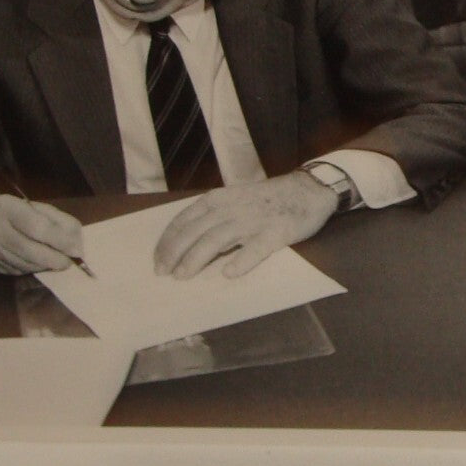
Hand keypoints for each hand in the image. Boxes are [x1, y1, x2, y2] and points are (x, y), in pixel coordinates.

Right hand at [0, 195, 83, 274]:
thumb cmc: (5, 211)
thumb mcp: (28, 205)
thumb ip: (53, 218)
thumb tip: (76, 237)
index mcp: (6, 209)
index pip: (36, 226)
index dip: (59, 240)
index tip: (76, 249)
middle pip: (30, 251)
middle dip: (55, 259)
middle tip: (70, 261)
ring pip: (25, 265)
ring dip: (45, 265)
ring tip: (57, 261)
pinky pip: (16, 271)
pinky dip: (32, 268)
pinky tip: (38, 262)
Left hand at [152, 172, 337, 279]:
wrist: (309, 189)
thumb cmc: (268, 199)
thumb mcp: (235, 198)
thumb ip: (214, 216)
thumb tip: (189, 242)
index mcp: (220, 199)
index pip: (185, 220)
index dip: (168, 241)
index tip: (157, 259)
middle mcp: (232, 208)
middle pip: (196, 231)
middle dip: (175, 253)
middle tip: (162, 273)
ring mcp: (253, 220)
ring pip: (217, 239)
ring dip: (196, 258)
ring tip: (182, 276)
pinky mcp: (275, 233)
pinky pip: (255, 248)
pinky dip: (240, 261)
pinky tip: (228, 273)